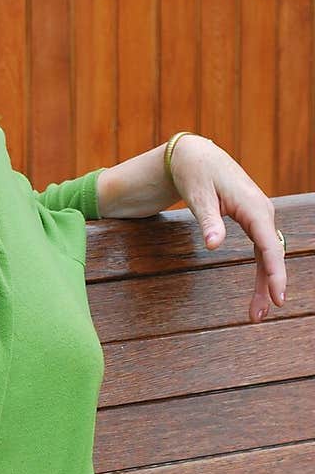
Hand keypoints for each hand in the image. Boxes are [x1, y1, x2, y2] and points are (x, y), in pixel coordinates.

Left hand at [168, 134, 286, 322]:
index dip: (275, 272)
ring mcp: (259, 217)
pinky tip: (259, 293)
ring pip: (268, 256)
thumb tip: (213, 245)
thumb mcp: (197, 196)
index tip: (278, 296)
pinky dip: (262, 272)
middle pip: (271, 255)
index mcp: (253, 206)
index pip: (268, 244)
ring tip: (256, 314)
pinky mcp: (253, 222)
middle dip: (269, 286)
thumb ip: (208, 221)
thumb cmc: (196, 173)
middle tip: (259, 316)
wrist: (196, 156)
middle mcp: (262, 212)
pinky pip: (262, 251)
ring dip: (265, 284)